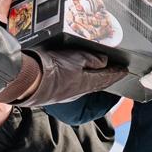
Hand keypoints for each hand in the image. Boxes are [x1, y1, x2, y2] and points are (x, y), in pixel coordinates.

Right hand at [4, 46, 128, 107]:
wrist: (26, 81)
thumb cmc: (50, 69)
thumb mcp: (75, 58)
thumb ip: (91, 59)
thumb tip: (104, 62)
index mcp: (85, 83)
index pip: (106, 79)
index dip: (116, 74)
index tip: (125, 71)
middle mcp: (77, 91)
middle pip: (96, 84)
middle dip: (106, 78)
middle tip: (115, 73)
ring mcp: (65, 94)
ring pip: (84, 85)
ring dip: (93, 79)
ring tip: (98, 74)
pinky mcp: (54, 92)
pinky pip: (73, 86)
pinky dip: (80, 81)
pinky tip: (77, 78)